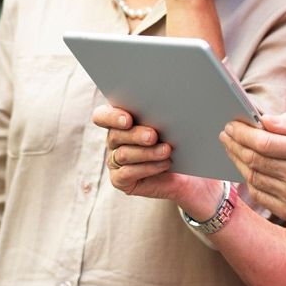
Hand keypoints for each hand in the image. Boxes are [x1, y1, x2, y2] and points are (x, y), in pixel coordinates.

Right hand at [91, 104, 218, 208]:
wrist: (183, 170)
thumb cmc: (175, 139)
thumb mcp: (168, 124)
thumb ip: (159, 115)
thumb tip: (165, 106)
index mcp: (118, 120)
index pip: (102, 116)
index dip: (112, 116)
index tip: (128, 119)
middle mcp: (113, 139)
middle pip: (115, 134)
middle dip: (136, 135)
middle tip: (154, 136)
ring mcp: (114, 160)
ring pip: (124, 154)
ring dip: (147, 152)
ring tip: (167, 150)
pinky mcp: (119, 179)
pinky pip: (128, 173)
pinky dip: (148, 168)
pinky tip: (164, 164)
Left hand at [221, 112, 285, 222]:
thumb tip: (264, 120)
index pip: (265, 142)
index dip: (243, 133)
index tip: (232, 124)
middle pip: (255, 159)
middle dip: (235, 144)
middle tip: (225, 133)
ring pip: (253, 176)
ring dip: (237, 159)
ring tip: (231, 146)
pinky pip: (258, 193)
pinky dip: (248, 177)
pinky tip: (245, 165)